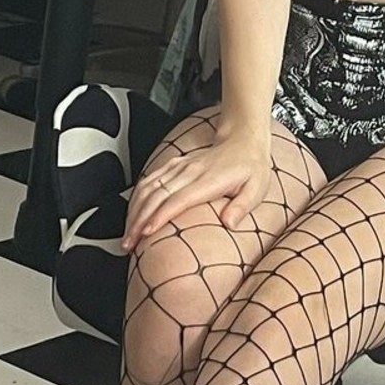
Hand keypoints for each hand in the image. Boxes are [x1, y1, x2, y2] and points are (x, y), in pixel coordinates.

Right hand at [122, 133, 272, 250]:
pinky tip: (131, 212)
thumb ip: (242, 206)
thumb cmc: (250, 168)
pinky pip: (149, 179)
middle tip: (129, 243)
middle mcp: (190, 171)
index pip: (179, 199)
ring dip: (134, 210)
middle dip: (139, 220)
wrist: (243, 141)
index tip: (146, 232)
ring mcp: (180, 167)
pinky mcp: (174, 165)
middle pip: (157, 195)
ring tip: (127, 234)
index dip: (160, 216)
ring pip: (149, 187)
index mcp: (209, 179)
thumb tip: (229, 223)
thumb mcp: (257, 188)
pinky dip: (137, 196)